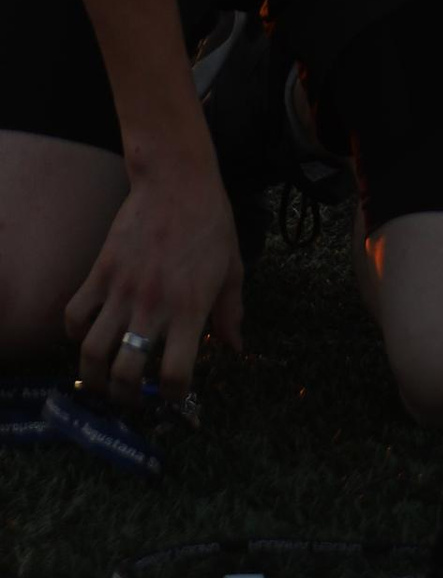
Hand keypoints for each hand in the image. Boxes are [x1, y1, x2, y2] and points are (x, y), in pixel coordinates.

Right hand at [68, 161, 241, 402]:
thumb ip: (231, 312)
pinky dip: (74, 334)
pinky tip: (88, 334)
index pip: (175, 374)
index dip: (173, 395)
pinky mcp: (100, 272)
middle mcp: (154, 306)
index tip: (172, 393)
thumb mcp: (232, 268)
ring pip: (92, 353)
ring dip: (94, 377)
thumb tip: (234, 349)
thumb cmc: (211, 223)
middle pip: (125, 373)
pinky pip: (74, 316)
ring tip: (103, 379)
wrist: (178, 180)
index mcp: (191, 308)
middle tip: (131, 396)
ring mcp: (123, 290)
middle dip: (126, 397)